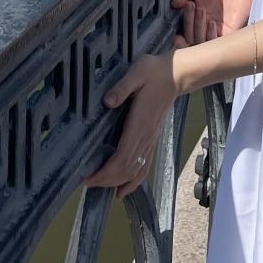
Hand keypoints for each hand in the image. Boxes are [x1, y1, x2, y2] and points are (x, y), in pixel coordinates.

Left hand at [84, 52, 178, 198]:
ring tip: (100, 186)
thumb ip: (122, 87)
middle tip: (87, 182)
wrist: (175, 75)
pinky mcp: (152, 139)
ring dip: (118, 182)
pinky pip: (144, 167)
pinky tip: (123, 190)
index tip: (89, 177)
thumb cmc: (153, 72)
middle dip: (106, 180)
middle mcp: (146, 137)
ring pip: (136, 171)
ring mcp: (150, 140)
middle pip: (127, 170)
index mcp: (140, 124)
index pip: (122, 158)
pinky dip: (133, 181)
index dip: (106, 172)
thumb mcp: (136, 73)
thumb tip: (107, 102)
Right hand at [171, 0, 258, 47]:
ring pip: (200, 42)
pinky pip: (215, 43)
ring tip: (201, 10)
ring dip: (198, 27)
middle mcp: (204, 27)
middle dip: (188, 23)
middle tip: (191, 6)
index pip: (183, 34)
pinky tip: (212, 23)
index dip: (178, 39)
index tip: (175, 35)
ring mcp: (215, 32)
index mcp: (195, 18)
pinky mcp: (227, 35)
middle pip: (190, 38)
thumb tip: (173, 4)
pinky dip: (210, 36)